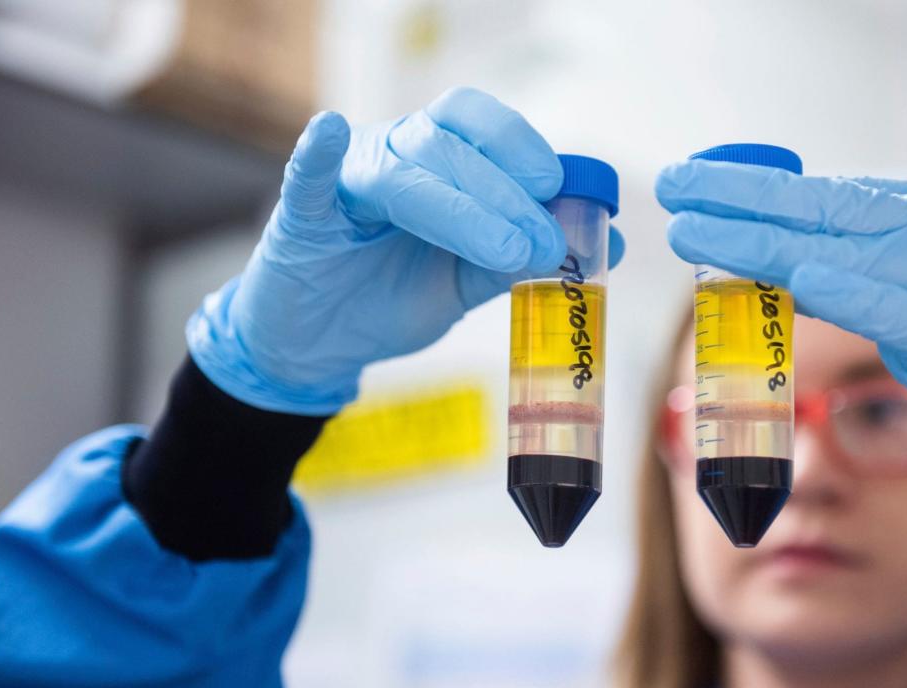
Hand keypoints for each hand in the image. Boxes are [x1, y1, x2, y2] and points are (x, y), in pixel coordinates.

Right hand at [188, 87, 622, 415]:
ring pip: (403, 171)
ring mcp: (347, 182)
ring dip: (461, 207)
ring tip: (507, 251)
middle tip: (545, 244)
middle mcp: (392, 155)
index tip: (558, 190)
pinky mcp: (302, 216)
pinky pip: (307, 177)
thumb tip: (604, 243)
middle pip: (449, 147)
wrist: (323, 344)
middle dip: (506, 195)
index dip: (521, 149)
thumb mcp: (466, 281)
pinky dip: (318, 155)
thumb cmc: (391, 296)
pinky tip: (331, 133)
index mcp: (434, 160)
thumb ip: (520, 258)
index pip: (478, 126)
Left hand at [657, 161, 906, 604]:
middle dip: (739, 197)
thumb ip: (872, 277)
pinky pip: (884, 304)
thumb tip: (794, 269)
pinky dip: (835, 288)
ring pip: (835, 247)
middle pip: (822, 208)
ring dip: (754, 238)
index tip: (703, 184)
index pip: (833, 194)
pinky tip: (784, 275)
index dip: (761, 191)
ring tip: (688, 227)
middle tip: (675, 184)